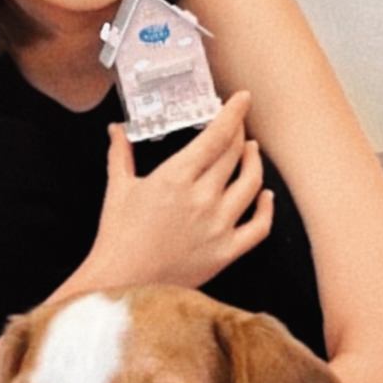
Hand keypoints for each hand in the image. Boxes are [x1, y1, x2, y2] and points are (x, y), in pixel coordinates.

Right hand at [79, 91, 274, 292]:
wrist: (121, 283)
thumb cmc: (118, 238)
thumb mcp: (118, 189)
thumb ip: (121, 154)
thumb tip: (116, 130)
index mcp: (175, 178)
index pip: (215, 136)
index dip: (233, 114)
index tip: (242, 99)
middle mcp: (202, 198)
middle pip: (234, 155)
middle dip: (239, 134)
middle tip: (238, 125)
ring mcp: (218, 226)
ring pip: (252, 184)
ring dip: (254, 163)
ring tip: (251, 152)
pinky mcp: (227, 252)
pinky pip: (260, 226)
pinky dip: (267, 208)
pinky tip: (266, 196)